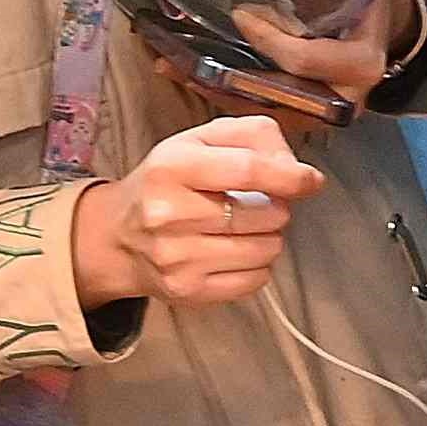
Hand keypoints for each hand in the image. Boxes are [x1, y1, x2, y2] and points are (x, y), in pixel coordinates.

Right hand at [70, 117, 328, 309]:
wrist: (116, 236)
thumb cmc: (168, 182)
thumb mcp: (200, 140)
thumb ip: (254, 136)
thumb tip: (297, 168)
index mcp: (171, 166)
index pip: (249, 170)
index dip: (292, 176)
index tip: (310, 181)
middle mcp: (168, 213)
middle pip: (267, 214)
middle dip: (277, 208)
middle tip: (257, 204)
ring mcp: (175, 257)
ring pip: (266, 249)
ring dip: (268, 237)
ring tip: (244, 228)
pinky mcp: (185, 289)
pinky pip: (255, 280)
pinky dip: (257, 265)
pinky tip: (234, 251)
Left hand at [175, 0, 412, 117]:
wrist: (380, 18)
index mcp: (361, 62)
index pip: (305, 60)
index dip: (270, 41)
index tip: (241, 14)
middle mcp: (340, 96)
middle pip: (274, 95)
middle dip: (226, 76)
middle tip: (181, 53)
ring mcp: (316, 110)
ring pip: (258, 107)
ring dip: (212, 87)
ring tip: (171, 64)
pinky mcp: (296, 110)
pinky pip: (254, 108)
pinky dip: (220, 92)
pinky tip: (185, 71)